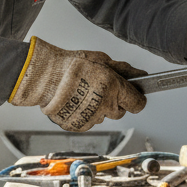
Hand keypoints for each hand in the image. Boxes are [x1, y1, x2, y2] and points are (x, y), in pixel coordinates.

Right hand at [9, 38, 147, 131]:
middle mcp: (105, 107)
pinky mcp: (78, 126)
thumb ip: (124, 70)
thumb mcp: (102, 60)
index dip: (135, 98)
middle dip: (114, 102)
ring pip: (102, 117)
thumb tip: (140, 75)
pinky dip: (83, 114)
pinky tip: (75, 101)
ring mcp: (91, 118)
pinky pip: (87, 122)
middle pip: (119, 112)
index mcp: (114, 89)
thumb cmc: (72, 66)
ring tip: (82, 93)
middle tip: (99, 89)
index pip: (138, 104)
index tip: (130, 94)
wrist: (45, 77)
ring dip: (97, 108)